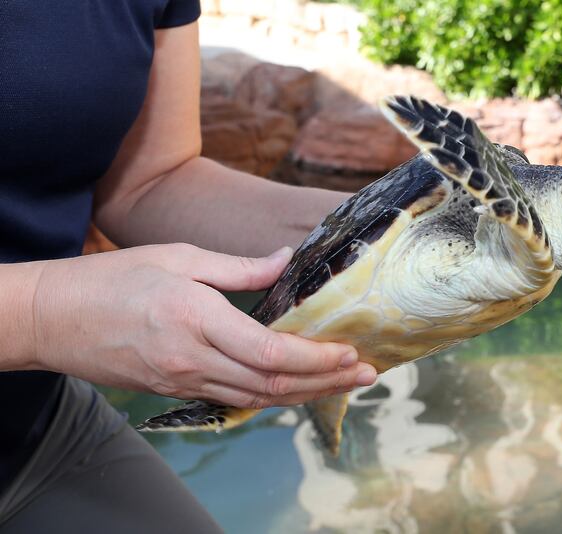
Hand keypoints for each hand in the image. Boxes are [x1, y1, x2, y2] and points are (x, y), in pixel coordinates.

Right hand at [30, 244, 376, 406]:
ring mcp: (183, 381)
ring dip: (305, 392)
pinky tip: (295, 386)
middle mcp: (193, 360)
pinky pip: (234, 398)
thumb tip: (284, 261)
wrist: (54, 318)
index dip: (316, 358)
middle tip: (366, 374)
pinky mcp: (176, 389)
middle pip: (273, 383)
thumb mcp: (177, 257)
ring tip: (343, 383)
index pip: (270, 352)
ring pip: (257, 398)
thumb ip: (237, 268)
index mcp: (195, 320)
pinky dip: (272, 394)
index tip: (349, 351)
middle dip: (326, 381)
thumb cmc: (113, 279)